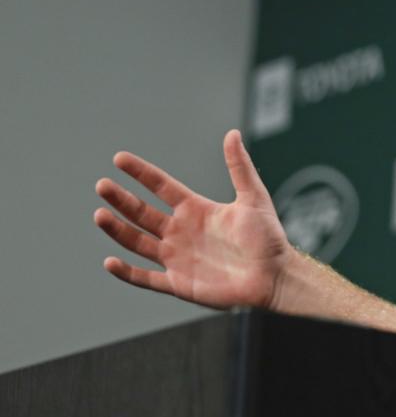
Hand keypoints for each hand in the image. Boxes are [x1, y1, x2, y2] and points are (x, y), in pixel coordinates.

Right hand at [93, 129, 291, 309]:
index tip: (119, 158)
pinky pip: (146, 278)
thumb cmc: (268, 237)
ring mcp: (177, 258)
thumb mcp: (253, 198)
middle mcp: (182, 232)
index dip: (141, 173)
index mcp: (196, 209)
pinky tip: (110, 262)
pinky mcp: (178, 283)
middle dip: (121, 199)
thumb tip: (232, 133)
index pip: (161, 187)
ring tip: (99, 214)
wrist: (275, 276)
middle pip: (143, 212)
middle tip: (102, 185)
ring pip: (137, 242)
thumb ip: (240, 167)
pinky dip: (127, 273)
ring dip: (118, 230)